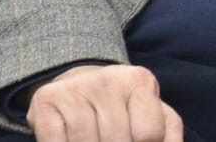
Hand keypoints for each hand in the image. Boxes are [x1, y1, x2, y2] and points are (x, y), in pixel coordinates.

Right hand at [27, 64, 182, 141]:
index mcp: (140, 81)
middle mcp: (108, 79)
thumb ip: (169, 135)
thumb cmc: (124, 108)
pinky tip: (71, 140)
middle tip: (111, 140)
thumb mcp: (153, 115)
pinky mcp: (47, 99)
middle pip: (117, 141)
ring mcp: (76, 87)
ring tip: (95, 140)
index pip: (149, 134)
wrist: (81, 84)